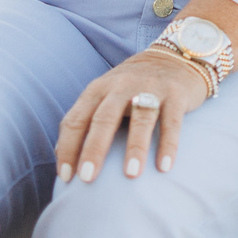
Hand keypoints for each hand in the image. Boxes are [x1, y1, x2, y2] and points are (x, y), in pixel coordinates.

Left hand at [56, 49, 211, 183]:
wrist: (175, 58)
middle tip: (87, 178)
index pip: (76, 119)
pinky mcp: (176, 94)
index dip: (68, 148)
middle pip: (104, 118)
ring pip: (140, 118)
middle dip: (93, 149)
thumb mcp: (105, 94)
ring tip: (131, 175)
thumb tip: (60, 155)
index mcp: (98, 89)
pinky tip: (164, 167)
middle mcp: (122, 86)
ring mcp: (151, 88)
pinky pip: (171, 122)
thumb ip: (85, 118)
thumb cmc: (133, 87)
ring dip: (135, 147)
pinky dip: (168, 144)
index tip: (67, 178)